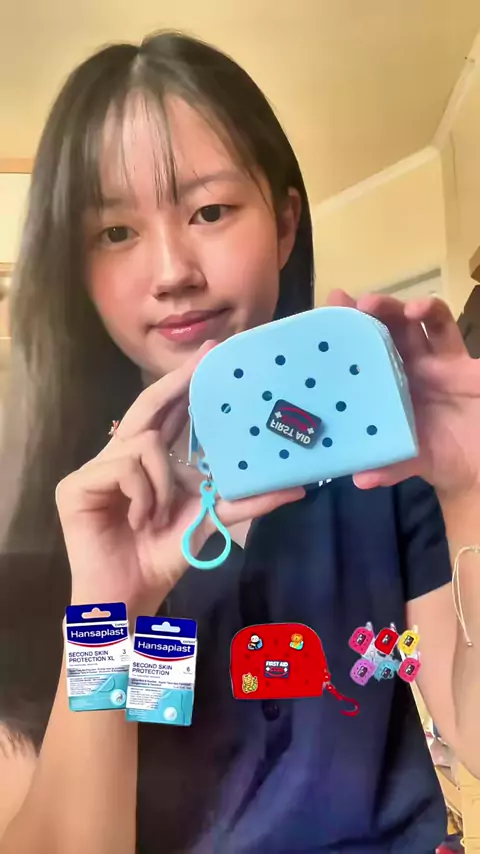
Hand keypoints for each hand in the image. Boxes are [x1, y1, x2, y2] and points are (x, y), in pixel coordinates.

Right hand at [56, 341, 303, 613]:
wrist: (130, 596)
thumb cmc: (163, 558)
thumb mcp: (210, 521)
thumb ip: (246, 501)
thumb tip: (297, 487)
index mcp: (151, 462)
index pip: (168, 414)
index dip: (187, 384)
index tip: (213, 354)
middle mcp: (122, 457)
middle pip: (148, 407)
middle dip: (178, 382)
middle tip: (206, 359)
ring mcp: (96, 469)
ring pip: (144, 443)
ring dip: (162, 482)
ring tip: (157, 516)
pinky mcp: (75, 485)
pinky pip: (124, 468)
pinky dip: (141, 495)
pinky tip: (137, 520)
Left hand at [326, 289, 479, 500]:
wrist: (478, 465)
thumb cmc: (439, 456)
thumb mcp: (409, 462)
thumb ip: (388, 467)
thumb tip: (360, 478)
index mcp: (387, 388)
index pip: (362, 354)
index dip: (345, 335)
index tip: (325, 317)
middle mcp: (409, 368)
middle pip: (385, 330)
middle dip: (367, 312)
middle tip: (349, 303)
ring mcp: (436, 361)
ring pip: (414, 322)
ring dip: (396, 307)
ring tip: (378, 305)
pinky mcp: (463, 361)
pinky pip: (446, 330)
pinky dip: (433, 312)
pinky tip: (420, 309)